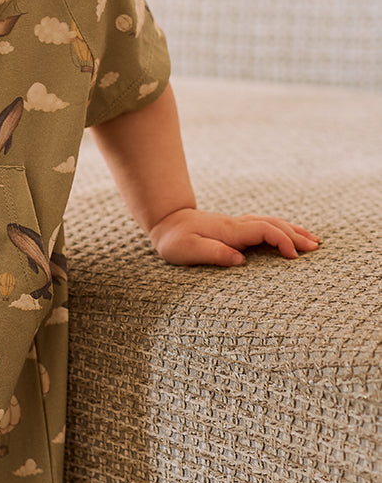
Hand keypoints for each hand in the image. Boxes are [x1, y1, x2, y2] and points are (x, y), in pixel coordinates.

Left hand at [149, 208, 320, 266]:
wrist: (166, 221)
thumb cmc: (175, 240)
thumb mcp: (188, 250)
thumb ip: (213, 253)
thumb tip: (240, 260)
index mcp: (229, 231)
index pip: (263, 230)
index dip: (281, 241)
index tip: (294, 257)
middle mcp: (237, 225)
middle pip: (273, 224)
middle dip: (296, 235)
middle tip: (316, 248)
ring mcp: (238, 225)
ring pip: (271, 223)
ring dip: (293, 230)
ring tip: (314, 241)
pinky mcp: (236, 228)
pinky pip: (265, 226)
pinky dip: (282, 229)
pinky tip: (291, 235)